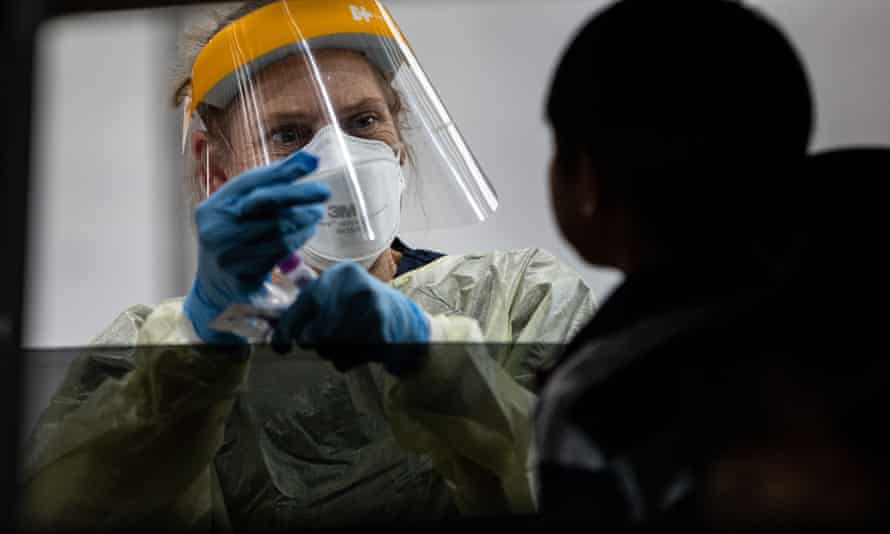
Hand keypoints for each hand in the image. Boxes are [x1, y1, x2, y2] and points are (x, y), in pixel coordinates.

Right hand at [184, 151, 330, 343]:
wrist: (215, 286)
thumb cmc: (233, 238)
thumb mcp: (239, 210)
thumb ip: (268, 186)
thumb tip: (311, 158)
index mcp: (213, 207)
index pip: (251, 181)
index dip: (284, 170)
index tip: (313, 162)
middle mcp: (215, 230)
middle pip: (266, 203)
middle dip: (300, 194)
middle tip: (324, 192)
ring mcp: (227, 256)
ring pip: (277, 231)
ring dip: (304, 221)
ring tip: (316, 214)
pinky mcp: (242, 278)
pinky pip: (279, 254)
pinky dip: (298, 240)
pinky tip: (307, 233)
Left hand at [272, 262, 430, 374]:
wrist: (408, 325)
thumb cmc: (362, 313)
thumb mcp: (337, 298)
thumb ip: (305, 308)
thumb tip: (265, 326)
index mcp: (339, 274)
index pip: (302, 304)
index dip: (286, 328)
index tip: (280, 346)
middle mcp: (354, 286)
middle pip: (313, 333)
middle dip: (315, 343)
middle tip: (326, 342)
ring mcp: (371, 307)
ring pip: (328, 348)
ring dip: (333, 353)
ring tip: (349, 343)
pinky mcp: (382, 331)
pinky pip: (347, 359)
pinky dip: (349, 361)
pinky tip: (362, 350)